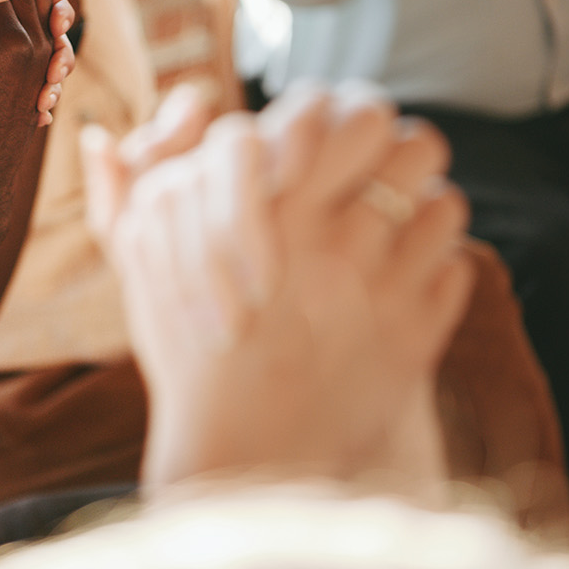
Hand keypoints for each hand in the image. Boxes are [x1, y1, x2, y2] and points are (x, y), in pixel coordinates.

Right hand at [84, 83, 472, 489]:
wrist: (235, 457)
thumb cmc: (186, 355)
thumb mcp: (141, 266)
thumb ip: (127, 189)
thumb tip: (113, 128)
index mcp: (269, 208)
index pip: (341, 111)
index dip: (343, 116)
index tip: (330, 143)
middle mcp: (331, 240)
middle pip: (412, 142)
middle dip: (398, 147)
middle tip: (380, 167)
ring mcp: (382, 288)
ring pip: (442, 201)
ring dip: (422, 204)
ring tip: (397, 221)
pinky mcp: (416, 336)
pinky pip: (455, 266)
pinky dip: (437, 263)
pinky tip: (406, 275)